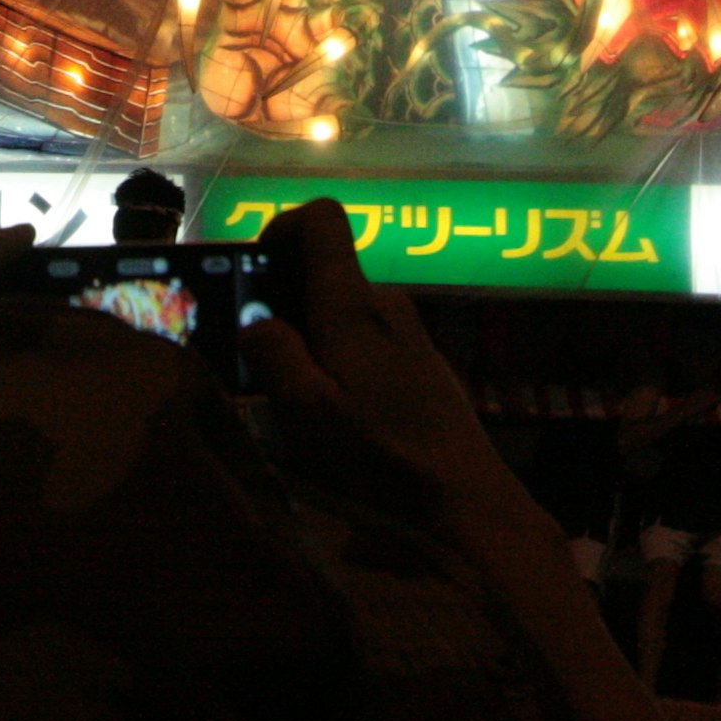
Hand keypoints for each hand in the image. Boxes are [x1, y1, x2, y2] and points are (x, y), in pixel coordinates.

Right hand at [242, 198, 536, 540]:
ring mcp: (409, 334)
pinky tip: (336, 417)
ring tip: (291, 401)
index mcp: (353, 305)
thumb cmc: (381, 457)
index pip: (322, 219)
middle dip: (283, 302)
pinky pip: (366, 342)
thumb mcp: (307, 413)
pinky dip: (339, 361)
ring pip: (343, 313)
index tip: (254, 272)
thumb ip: (274, 355)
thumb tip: (255, 320)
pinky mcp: (421, 365)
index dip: (280, 227)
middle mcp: (385, 304)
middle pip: (326, 271)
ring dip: (310, 340)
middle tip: (256, 358)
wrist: (465, 501)